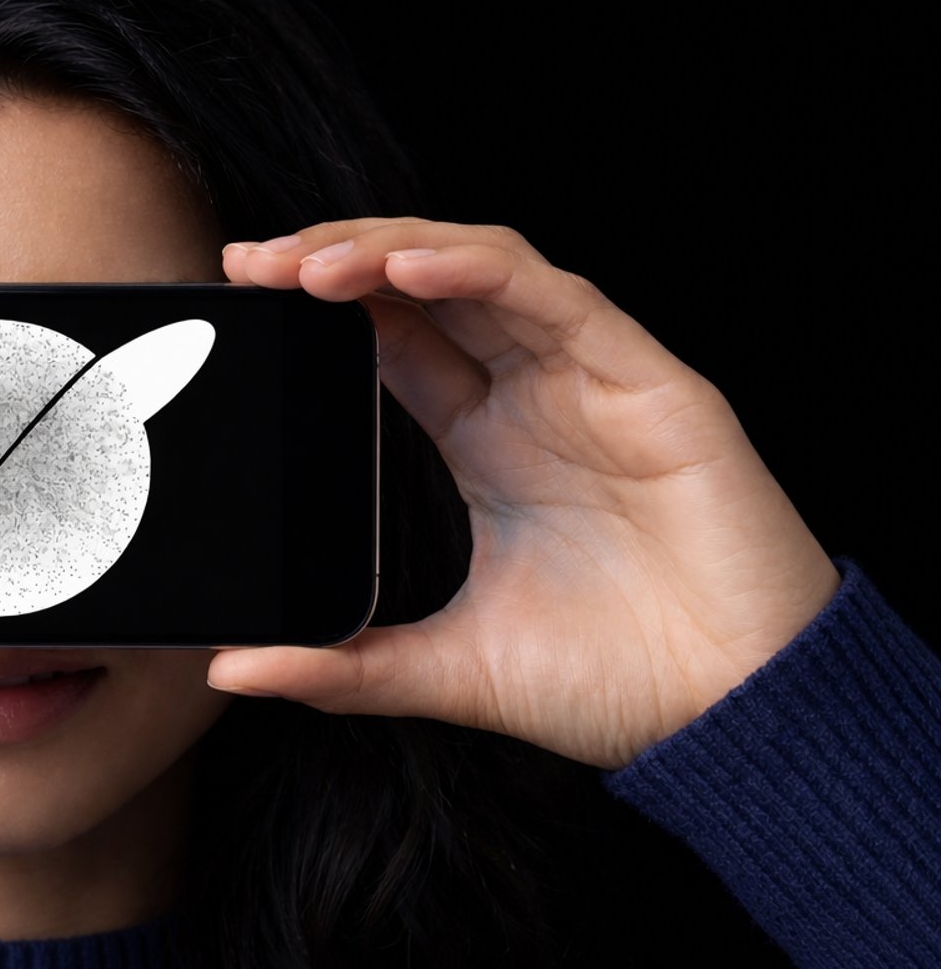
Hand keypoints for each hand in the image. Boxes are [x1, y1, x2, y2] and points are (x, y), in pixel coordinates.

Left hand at [208, 219, 839, 769]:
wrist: (734, 717)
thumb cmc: (615, 683)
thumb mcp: (447, 670)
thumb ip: (344, 666)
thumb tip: (234, 669)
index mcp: (487, 440)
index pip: (392, 341)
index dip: (321, 309)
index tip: (240, 299)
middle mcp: (534, 396)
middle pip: (423, 290)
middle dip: (334, 261)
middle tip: (250, 263)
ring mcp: (591, 381)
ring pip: (480, 271)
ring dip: (391, 251)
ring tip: (307, 264)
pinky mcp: (650, 382)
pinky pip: (554, 299)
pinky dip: (477, 271)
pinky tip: (405, 269)